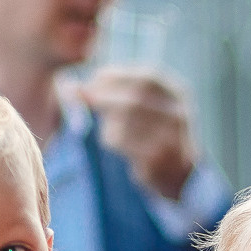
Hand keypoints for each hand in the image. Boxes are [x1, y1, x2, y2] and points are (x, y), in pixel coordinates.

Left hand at [80, 66, 197, 199]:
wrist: (178, 173)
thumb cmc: (151, 134)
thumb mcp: (142, 108)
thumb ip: (112, 94)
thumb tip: (71, 87)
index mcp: (176, 94)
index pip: (146, 79)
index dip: (117, 77)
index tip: (93, 81)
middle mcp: (178, 112)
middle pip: (136, 98)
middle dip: (106, 97)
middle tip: (87, 100)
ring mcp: (172, 136)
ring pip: (129, 121)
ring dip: (110, 123)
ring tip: (107, 130)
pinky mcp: (159, 158)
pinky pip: (128, 145)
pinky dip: (115, 141)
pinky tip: (115, 144)